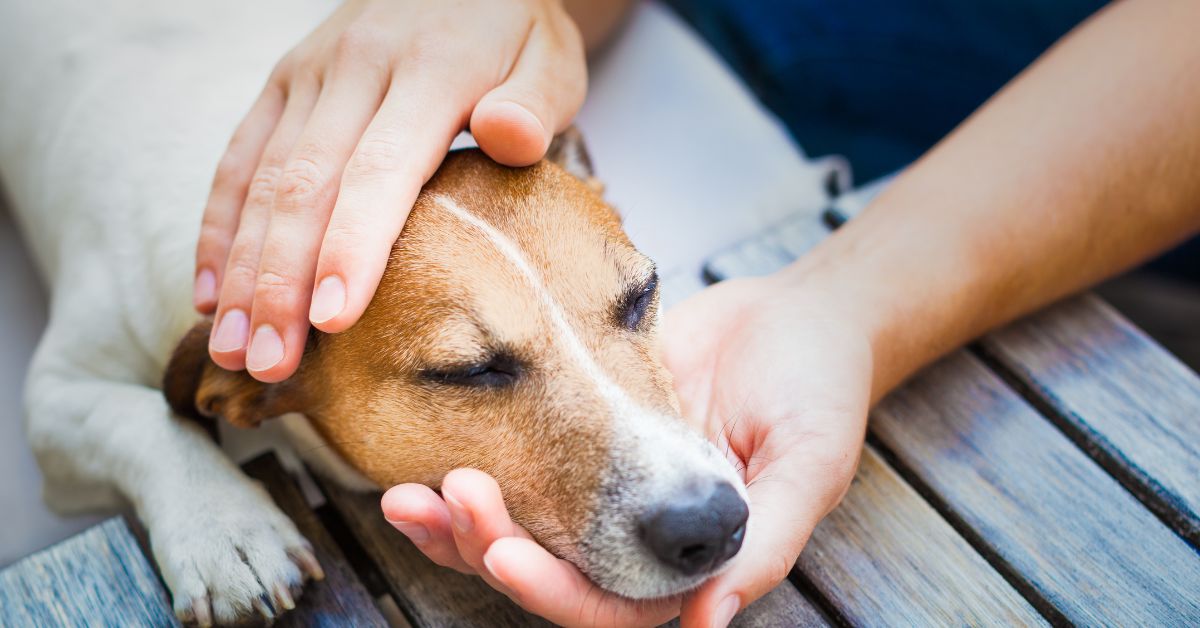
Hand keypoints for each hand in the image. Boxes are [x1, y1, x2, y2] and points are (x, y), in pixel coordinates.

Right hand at [196, 0, 585, 381]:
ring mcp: (310, 74)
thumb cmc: (515, 34)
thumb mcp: (550, 57)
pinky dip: (218, 227)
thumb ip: (533, 101)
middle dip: (281, 282)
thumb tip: (510, 136)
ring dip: (242, 269)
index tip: (332, 320)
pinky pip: (238, 158)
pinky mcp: (283, 83)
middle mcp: (356, 68)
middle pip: (305, 186)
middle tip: (268, 362)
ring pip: (261, 179)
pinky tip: (211, 291)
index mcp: (430, 69)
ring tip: (232, 347)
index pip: (380, 169)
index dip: (352, 247)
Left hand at [381, 274, 870, 626]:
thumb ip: (765, 545)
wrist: (796, 314)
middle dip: (486, 548)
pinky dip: (469, 467)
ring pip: (518, 529)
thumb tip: (705, 621)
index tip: (504, 553)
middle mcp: (637, 540)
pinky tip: (423, 460)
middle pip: (546, 576)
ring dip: (459, 522)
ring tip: (406, 495)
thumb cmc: (819, 389)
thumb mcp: (810, 466)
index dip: (554, 592)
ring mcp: (603, 489)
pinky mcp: (576, 435)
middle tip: (440, 501)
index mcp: (689, 563)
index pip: (610, 606)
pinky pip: (516, 463)